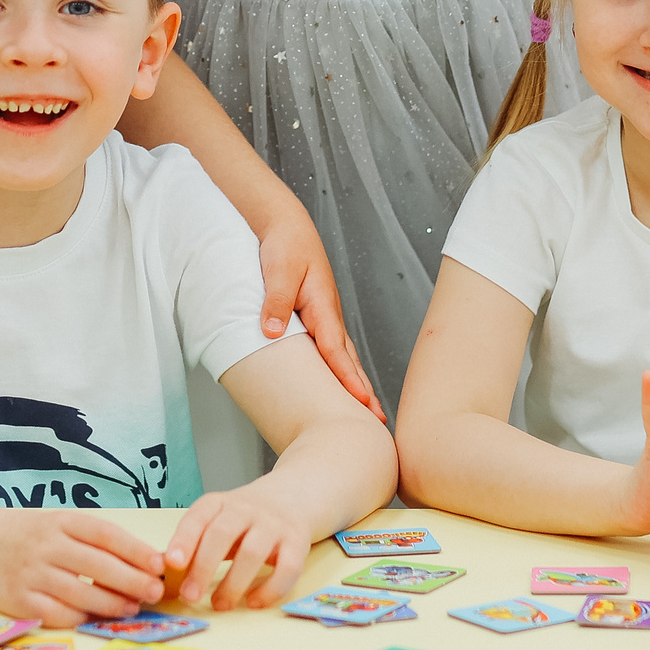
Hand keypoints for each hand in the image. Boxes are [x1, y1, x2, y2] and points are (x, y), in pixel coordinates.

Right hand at [0, 510, 167, 627]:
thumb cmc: (31, 535)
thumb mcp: (60, 525)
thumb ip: (94, 541)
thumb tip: (143, 562)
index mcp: (61, 521)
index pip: (105, 534)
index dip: (135, 550)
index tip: (159, 564)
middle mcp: (46, 545)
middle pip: (97, 566)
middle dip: (131, 581)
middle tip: (154, 592)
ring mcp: (31, 573)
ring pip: (80, 593)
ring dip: (111, 603)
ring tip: (132, 607)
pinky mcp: (18, 600)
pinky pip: (57, 614)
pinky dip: (80, 617)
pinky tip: (95, 616)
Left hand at [162, 486, 312, 610]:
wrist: (292, 496)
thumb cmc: (244, 518)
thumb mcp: (217, 520)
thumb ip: (195, 543)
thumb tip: (163, 575)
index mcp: (219, 503)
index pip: (198, 517)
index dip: (184, 539)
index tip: (171, 563)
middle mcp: (246, 509)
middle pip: (222, 534)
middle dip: (204, 567)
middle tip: (190, 596)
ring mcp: (274, 524)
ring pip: (253, 552)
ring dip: (234, 582)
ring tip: (220, 605)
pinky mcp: (297, 542)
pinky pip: (288, 568)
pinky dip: (271, 589)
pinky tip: (255, 602)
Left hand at [258, 202, 382, 421]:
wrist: (289, 227)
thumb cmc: (286, 246)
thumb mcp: (278, 269)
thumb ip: (276, 300)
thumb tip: (271, 331)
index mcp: (322, 306)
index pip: (335, 349)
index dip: (346, 377)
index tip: (360, 401)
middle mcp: (329, 316)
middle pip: (348, 359)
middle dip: (363, 391)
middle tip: (378, 421)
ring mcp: (325, 319)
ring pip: (343, 357)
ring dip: (356, 384)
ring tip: (369, 413)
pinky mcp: (318, 320)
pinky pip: (332, 351)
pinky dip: (341, 370)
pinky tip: (341, 387)